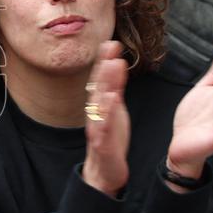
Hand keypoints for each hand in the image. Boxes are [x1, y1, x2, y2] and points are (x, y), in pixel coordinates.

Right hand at [82, 41, 130, 196]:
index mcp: (101, 106)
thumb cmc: (110, 139)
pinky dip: (106, 111)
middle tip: (110, 46)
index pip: (101, 80)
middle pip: (98, 86)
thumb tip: (116, 66)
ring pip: (100, 102)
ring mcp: (97, 127)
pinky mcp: (102, 142)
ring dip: (105, 83)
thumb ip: (115, 90)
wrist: (105, 171)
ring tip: (113, 65)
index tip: (111, 42)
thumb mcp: (115, 111)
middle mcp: (96, 113)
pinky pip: (103, 125)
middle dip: (104, 65)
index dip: (105, 61)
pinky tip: (111, 98)